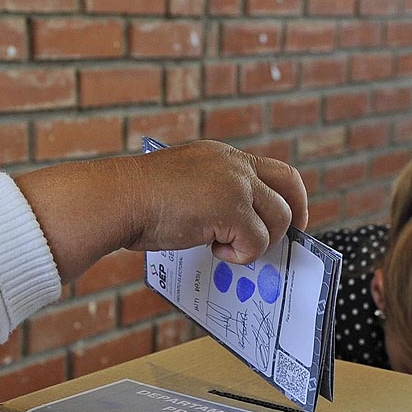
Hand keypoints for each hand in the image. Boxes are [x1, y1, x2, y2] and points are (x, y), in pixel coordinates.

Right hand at [15, 140, 307, 280]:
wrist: (115, 198)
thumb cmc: (132, 200)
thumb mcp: (178, 186)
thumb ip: (206, 195)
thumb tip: (223, 227)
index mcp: (220, 156)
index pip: (270, 170)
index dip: (284, 196)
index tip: (282, 218)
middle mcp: (233, 164)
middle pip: (290, 185)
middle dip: (295, 215)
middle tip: (287, 240)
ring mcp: (236, 184)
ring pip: (278, 219)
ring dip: (258, 242)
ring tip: (223, 249)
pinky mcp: (232, 208)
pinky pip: (257, 241)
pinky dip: (240, 254)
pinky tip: (212, 250)